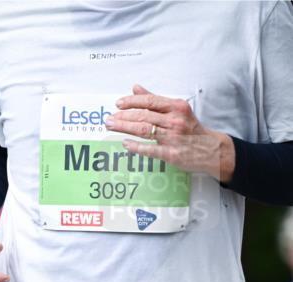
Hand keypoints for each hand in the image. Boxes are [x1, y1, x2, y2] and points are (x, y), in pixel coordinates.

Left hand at [105, 84, 234, 181]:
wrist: (210, 150)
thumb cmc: (191, 129)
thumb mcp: (177, 109)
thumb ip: (155, 99)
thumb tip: (135, 88)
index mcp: (176, 107)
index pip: (150, 101)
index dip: (132, 102)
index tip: (118, 104)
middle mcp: (174, 120)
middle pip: (144, 116)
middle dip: (123, 117)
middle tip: (109, 119)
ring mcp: (173, 137)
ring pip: (144, 130)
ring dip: (125, 128)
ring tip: (112, 126)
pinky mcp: (171, 154)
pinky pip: (150, 149)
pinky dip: (136, 146)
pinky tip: (125, 143)